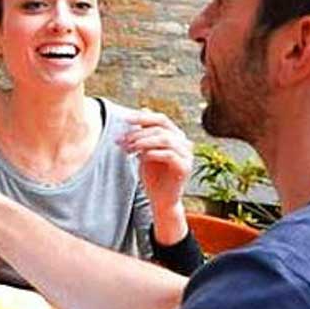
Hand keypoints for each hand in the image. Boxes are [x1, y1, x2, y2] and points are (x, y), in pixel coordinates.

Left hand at [118, 110, 193, 239]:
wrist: (160, 199)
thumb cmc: (153, 176)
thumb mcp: (145, 151)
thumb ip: (145, 133)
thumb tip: (144, 109)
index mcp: (175, 136)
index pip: (161, 119)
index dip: (143, 117)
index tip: (125, 119)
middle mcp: (184, 143)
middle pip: (162, 127)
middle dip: (139, 132)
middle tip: (122, 140)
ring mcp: (187, 155)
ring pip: (165, 139)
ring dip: (143, 141)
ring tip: (129, 148)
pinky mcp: (185, 168)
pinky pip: (169, 155)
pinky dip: (152, 153)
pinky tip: (140, 157)